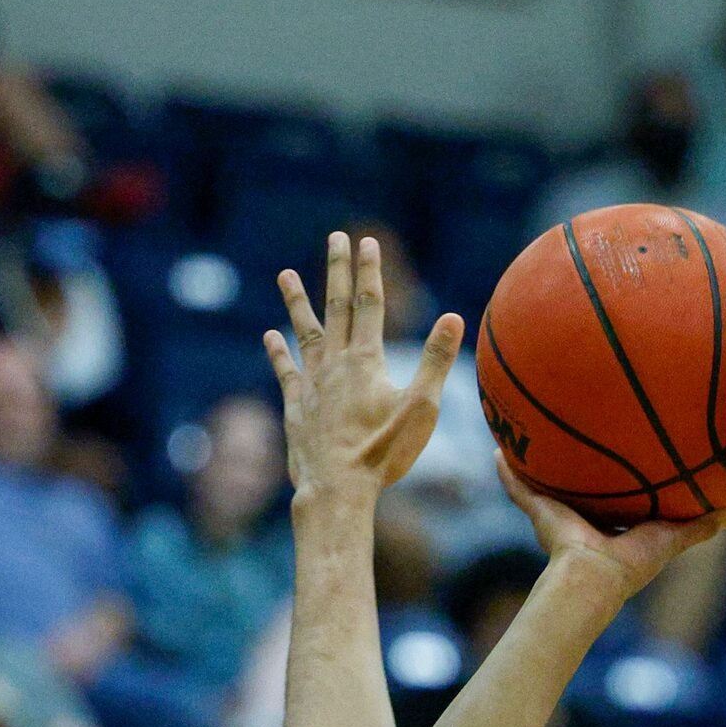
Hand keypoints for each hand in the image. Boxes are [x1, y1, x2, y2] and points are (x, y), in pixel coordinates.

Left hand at [265, 232, 463, 500]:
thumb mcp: (421, 408)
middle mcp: (336, 364)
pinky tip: (270, 336)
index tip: (366, 242)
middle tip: (335, 239)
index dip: (369, 271)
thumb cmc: (383, 452)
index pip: (369, 304)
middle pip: (337, 308)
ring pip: (305, 332)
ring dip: (296, 302)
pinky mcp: (296, 407)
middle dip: (337, 271)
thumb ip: (436, 361)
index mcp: (367, 361)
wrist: (337, 487)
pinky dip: (278, 352)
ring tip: (286, 275)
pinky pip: (286, 371)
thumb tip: (455, 318)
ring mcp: (312, 384)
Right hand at [496, 453, 725, 607]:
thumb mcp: (674, 536)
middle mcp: (583, 520)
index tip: (624, 453)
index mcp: (612, 526)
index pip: (617, 496)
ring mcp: (557, 515)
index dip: (619, 477)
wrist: (595, 575)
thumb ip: (702, 525)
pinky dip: (507, 472)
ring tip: (528, 432)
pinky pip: (518, 487)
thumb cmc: (635, 562)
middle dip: (575, 465)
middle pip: (578, 486)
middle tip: (576, 432)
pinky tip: (498, 449)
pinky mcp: (538, 511)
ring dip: (536, 463)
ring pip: (545, 484)